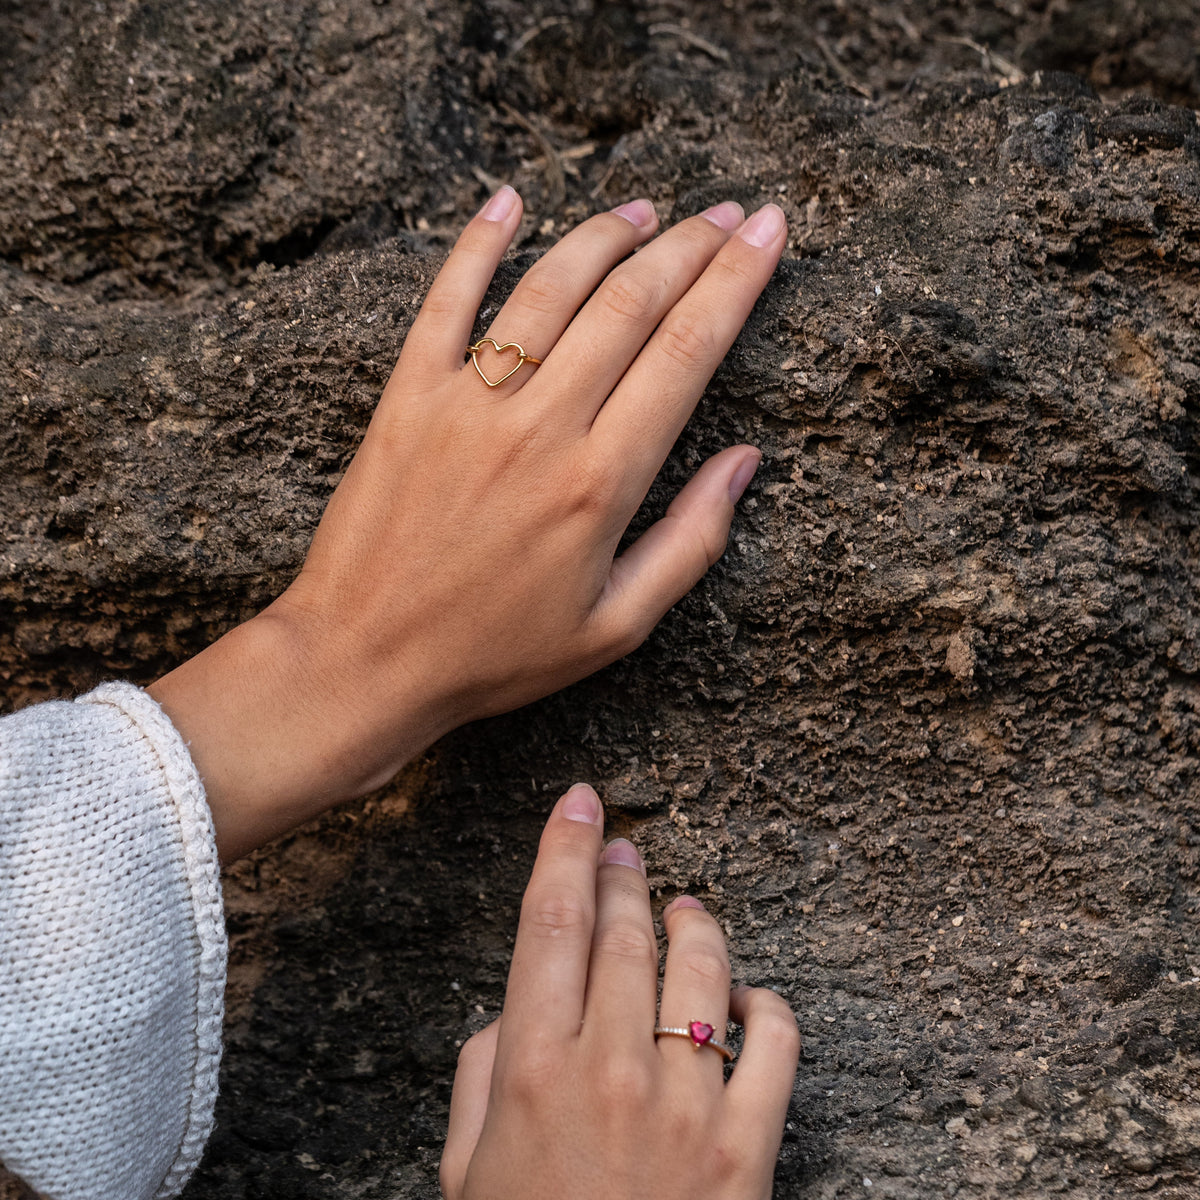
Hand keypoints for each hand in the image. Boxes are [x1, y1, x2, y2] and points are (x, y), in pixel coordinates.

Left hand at [150, 189, 787, 858]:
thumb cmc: (495, 654)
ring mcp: (467, 405)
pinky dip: (477, 243)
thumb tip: (744, 461)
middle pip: (629, 305)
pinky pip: (445, 301)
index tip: (766, 234)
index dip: (735, 283)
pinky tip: (509, 201)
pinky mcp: (406, 398)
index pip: (686, 353)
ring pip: (550, 289)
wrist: (364, 661)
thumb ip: (690, 541)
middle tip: (725, 213)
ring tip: (645, 211)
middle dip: (688, 247)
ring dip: (604, 237)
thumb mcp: (616, 627)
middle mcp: (539, 428)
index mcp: (601, 483)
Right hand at [440, 783, 799, 1199]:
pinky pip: (779, 1045)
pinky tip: (749, 1000)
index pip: (547, 921)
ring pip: (703, 970)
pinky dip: (770, 1007)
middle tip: (624, 844)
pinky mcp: (749, 1148)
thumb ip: (482, 1072)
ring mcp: (688, 1105)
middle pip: (622, 931)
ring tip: (683, 905)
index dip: (562, 847)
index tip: (576, 800)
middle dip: (622, 872)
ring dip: (693, 923)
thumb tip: (515, 1008)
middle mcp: (611, 1069)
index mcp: (533, 1069)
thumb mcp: (464, 1168)